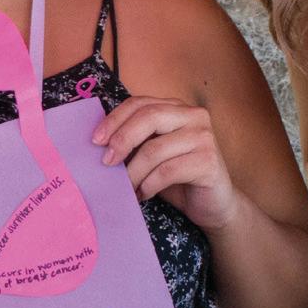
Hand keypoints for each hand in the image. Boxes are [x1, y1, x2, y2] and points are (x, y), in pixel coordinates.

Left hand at [91, 96, 240, 231]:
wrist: (213, 204)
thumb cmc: (178, 178)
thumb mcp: (153, 154)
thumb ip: (135, 141)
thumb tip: (98, 144)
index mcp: (176, 108)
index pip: (140, 103)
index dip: (115, 119)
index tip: (95, 140)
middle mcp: (193, 116)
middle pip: (149, 117)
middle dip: (122, 139)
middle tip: (106, 162)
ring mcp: (203, 137)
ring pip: (155, 149)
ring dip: (134, 172)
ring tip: (125, 187)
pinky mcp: (208, 161)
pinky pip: (168, 171)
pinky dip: (149, 185)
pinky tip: (143, 194)